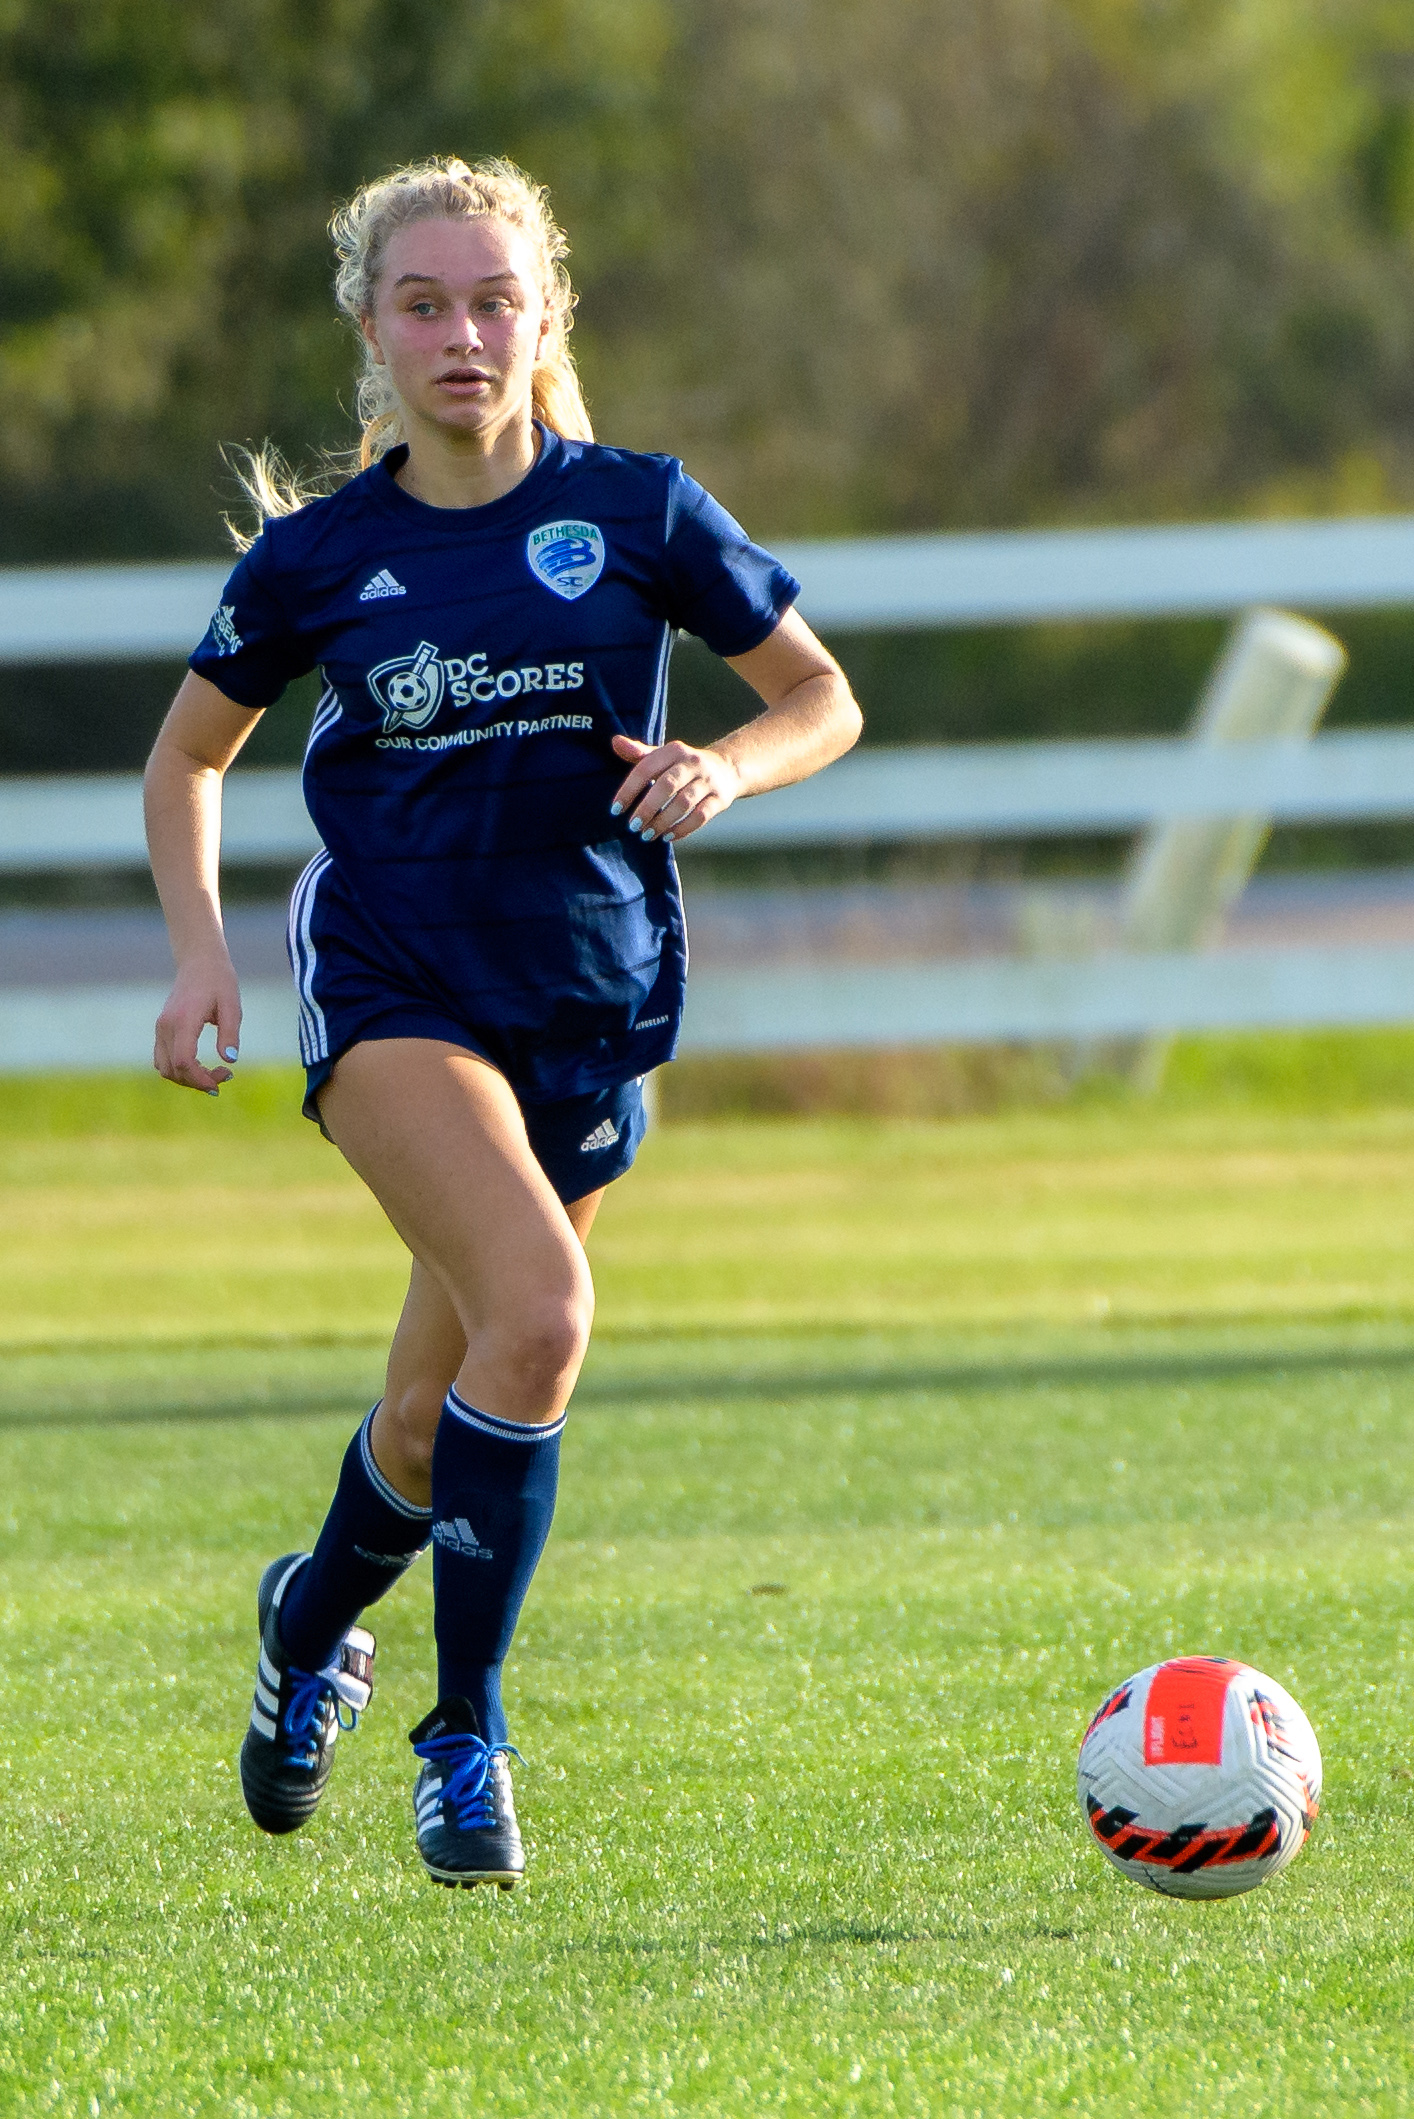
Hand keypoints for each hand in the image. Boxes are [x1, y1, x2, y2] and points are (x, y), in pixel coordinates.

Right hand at [154, 953, 242, 1094]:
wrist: (199, 961)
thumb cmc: (219, 981)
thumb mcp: (232, 1006)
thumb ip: (230, 1033)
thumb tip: (230, 1060)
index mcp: (183, 1020)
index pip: (184, 1061)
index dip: (200, 1079)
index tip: (222, 1081)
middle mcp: (166, 1026)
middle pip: (173, 1070)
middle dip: (198, 1081)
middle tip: (225, 1075)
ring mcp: (160, 1028)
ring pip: (164, 1068)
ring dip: (187, 1078)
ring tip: (213, 1073)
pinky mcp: (161, 1029)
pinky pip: (162, 1059)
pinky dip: (179, 1070)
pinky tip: (200, 1066)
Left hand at [609, 735, 742, 843]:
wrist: (727, 769)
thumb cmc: (683, 766)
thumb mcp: (663, 756)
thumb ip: (639, 753)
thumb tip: (614, 742)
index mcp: (674, 751)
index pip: (646, 769)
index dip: (629, 790)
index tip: (616, 810)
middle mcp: (692, 764)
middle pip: (667, 786)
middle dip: (647, 808)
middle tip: (633, 826)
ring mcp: (708, 782)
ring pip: (684, 804)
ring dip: (663, 821)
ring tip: (647, 835)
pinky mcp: (719, 799)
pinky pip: (701, 817)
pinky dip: (683, 829)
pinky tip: (668, 836)